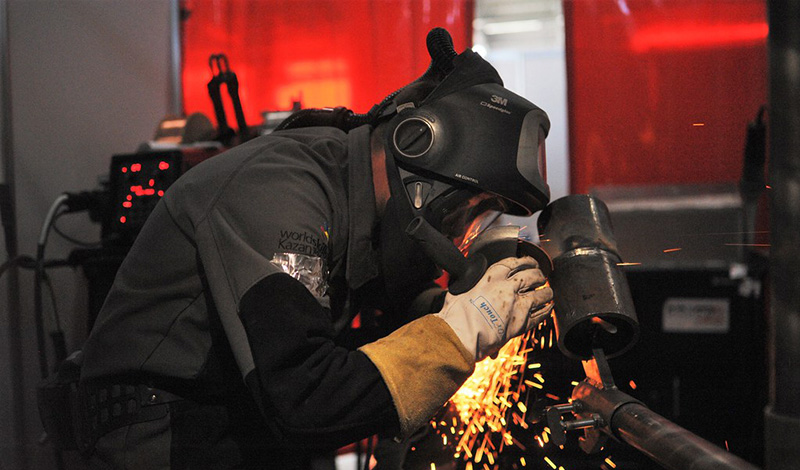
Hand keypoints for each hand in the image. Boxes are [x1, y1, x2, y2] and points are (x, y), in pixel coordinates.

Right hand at [434, 256, 552, 361]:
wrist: (462, 335)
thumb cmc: (456, 315)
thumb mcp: (459, 291)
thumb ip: (469, 285)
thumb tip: (468, 283)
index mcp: (491, 278)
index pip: (513, 263)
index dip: (525, 260)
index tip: (529, 261)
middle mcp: (507, 289)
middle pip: (531, 276)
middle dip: (539, 274)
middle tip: (541, 275)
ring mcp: (517, 306)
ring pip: (541, 294)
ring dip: (546, 292)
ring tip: (548, 292)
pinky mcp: (522, 323)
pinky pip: (540, 314)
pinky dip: (546, 310)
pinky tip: (548, 307)